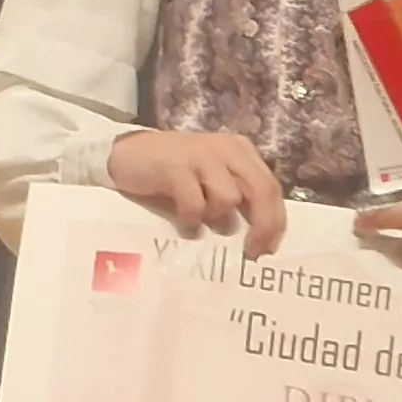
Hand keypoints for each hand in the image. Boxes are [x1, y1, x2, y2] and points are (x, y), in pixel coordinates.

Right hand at [104, 129, 284, 257]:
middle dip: (262, 226)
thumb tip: (260, 238)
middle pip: (262, 190)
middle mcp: (227, 148)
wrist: (126, 155)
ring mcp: (201, 154)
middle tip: (251, 252)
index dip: (275, 221)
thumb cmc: (173, 175)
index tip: (268, 249)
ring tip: (198, 220)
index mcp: (240, 151)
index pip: (272, 187)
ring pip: (229, 198)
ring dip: (215, 217)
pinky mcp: (176, 165)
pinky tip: (182, 222)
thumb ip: (236, 197)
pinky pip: (195, 204)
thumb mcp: (211, 180)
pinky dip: (190, 219)